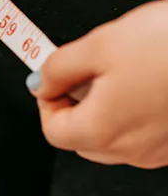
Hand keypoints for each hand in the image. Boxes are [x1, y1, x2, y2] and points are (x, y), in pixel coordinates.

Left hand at [26, 1, 167, 168]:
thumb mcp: (100, 45)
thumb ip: (60, 68)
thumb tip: (41, 82)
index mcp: (101, 130)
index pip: (52, 130)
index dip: (47, 101)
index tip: (53, 79)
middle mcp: (130, 150)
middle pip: (81, 139)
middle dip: (75, 106)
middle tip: (86, 71)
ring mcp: (158, 150)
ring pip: (113, 138)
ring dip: (104, 110)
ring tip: (121, 71)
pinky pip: (142, 135)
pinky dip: (134, 113)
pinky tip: (147, 82)